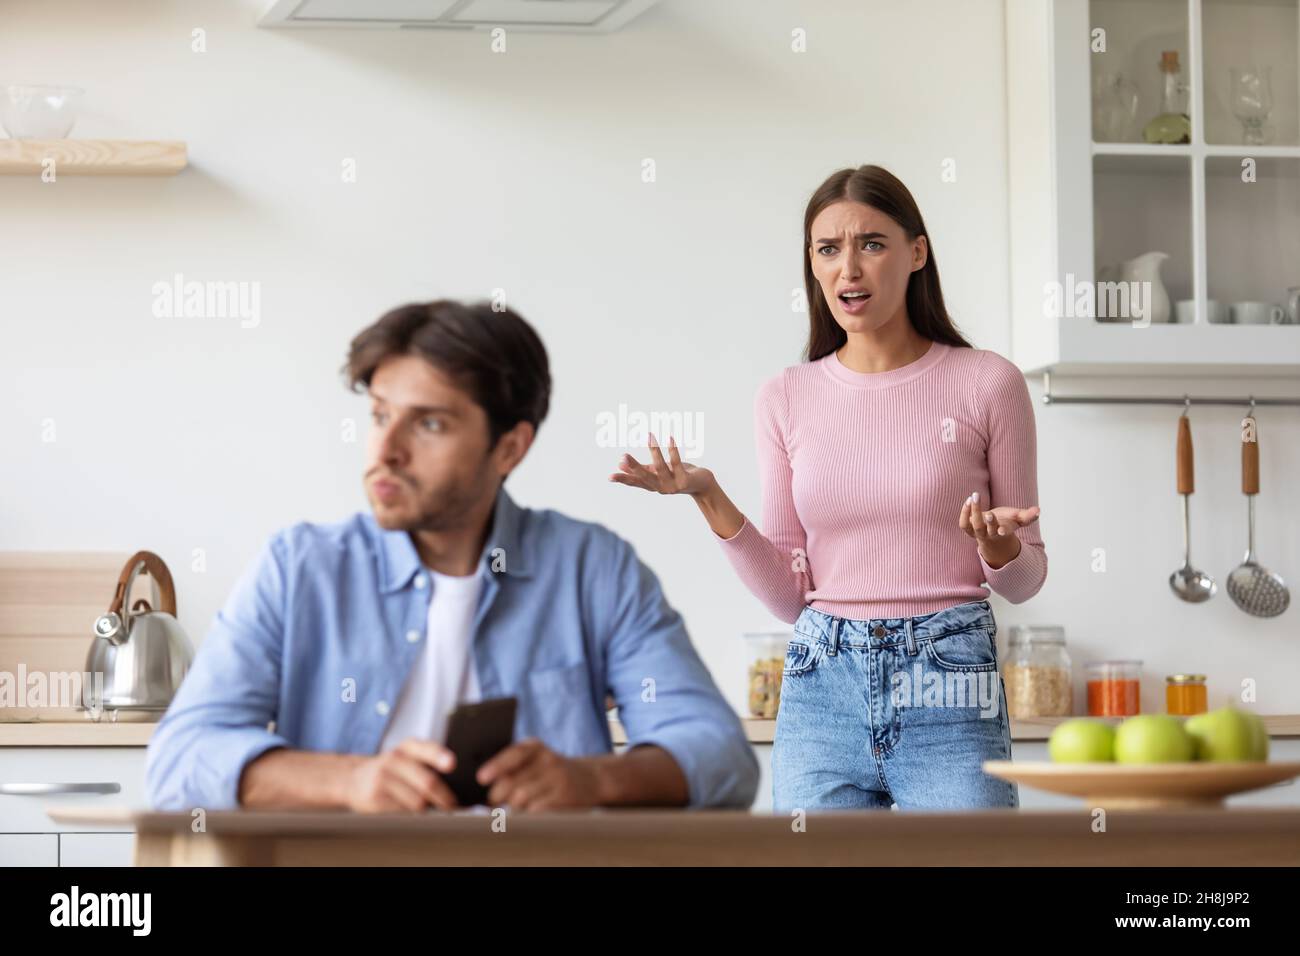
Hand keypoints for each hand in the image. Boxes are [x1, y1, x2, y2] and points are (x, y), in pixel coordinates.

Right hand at [344, 739, 458, 812]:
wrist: (352, 779)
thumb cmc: (389, 769)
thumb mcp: (406, 755)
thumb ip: (427, 761)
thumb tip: (453, 781)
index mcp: (407, 747)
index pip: (426, 749)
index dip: (439, 756)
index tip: (451, 764)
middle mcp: (394, 759)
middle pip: (426, 781)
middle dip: (444, 796)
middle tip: (451, 805)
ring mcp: (383, 778)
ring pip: (417, 801)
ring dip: (427, 808)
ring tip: (428, 808)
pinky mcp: (375, 798)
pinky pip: (403, 811)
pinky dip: (411, 814)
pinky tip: (409, 811)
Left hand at [477, 738, 601, 810]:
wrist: (590, 778)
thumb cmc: (550, 771)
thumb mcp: (535, 759)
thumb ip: (512, 767)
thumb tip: (486, 786)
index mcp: (536, 747)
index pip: (514, 754)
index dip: (495, 766)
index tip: (481, 778)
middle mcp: (548, 760)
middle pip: (513, 781)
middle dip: (498, 795)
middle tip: (495, 802)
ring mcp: (558, 779)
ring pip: (522, 798)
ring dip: (512, 807)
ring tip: (513, 808)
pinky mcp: (565, 797)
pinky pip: (537, 809)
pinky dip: (528, 814)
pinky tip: (528, 813)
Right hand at [609, 433, 715, 497]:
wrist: (702, 484)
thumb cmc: (677, 475)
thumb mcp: (658, 472)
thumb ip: (642, 469)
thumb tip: (619, 463)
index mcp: (653, 485)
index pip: (636, 482)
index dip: (623, 479)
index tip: (610, 477)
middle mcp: (661, 488)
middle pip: (646, 477)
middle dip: (634, 467)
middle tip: (623, 456)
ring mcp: (673, 486)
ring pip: (661, 468)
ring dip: (655, 451)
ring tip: (649, 436)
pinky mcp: (685, 480)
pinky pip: (677, 463)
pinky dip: (673, 450)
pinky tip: (669, 438)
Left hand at [959, 492, 1039, 567]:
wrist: (990, 532)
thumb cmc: (1006, 522)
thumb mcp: (1018, 518)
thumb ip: (1028, 516)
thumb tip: (1038, 511)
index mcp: (1003, 531)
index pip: (1003, 532)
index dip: (1003, 531)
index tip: (1002, 530)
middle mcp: (989, 533)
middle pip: (987, 530)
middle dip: (988, 522)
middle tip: (990, 513)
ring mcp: (978, 532)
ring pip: (974, 525)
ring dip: (974, 511)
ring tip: (976, 496)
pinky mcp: (968, 529)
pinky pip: (963, 523)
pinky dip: (964, 512)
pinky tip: (969, 500)